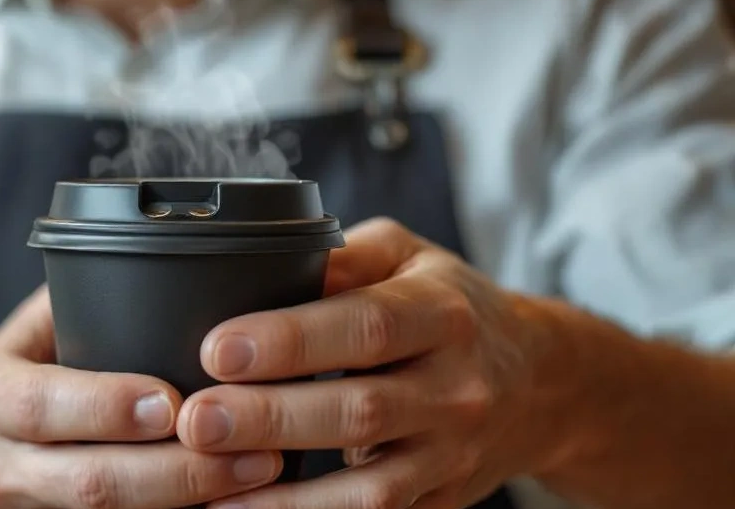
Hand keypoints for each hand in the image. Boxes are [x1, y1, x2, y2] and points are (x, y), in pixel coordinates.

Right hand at [0, 286, 285, 508]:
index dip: (107, 406)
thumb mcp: (24, 338)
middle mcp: (0, 464)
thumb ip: (78, 303)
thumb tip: (170, 255)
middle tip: (252, 446)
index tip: (173, 399)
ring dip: (190, 500)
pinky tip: (230, 505)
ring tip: (259, 472)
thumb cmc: (9, 382)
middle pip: (91, 481)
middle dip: (177, 469)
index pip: (42, 406)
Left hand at [176, 219, 557, 508]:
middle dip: (270, 418)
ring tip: (208, 483)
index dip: (290, 340)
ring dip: (284, 496)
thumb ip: (345, 255)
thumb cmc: (450, 306)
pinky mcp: (440, 501)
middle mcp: (455, 388)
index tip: (218, 348)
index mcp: (442, 313)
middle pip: (359, 409)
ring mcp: (453, 455)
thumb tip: (271, 257)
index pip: (366, 326)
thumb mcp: (408, 256)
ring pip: (370, 487)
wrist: (542, 382)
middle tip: (196, 420)